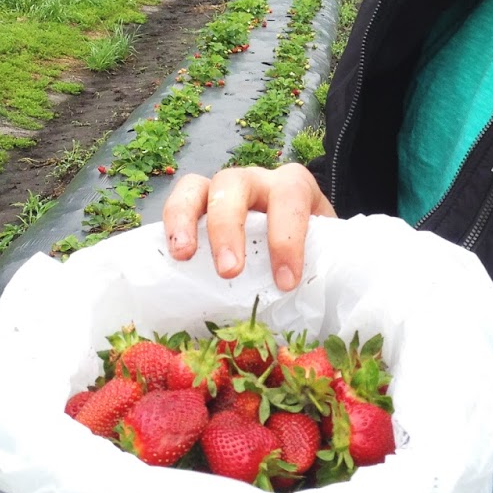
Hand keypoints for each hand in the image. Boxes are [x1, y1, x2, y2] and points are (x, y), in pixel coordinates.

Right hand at [161, 164, 336, 291]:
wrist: (297, 229)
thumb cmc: (310, 244)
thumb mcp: (323, 249)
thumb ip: (319, 268)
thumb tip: (308, 313)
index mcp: (293, 186)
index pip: (290, 198)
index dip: (286, 238)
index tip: (285, 282)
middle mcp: (255, 180)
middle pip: (235, 183)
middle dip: (228, 227)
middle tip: (228, 271)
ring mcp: (222, 189)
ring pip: (196, 186)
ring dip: (186, 219)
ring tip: (183, 255)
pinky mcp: (198, 204)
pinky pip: (177, 202)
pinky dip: (170, 225)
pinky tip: (169, 256)